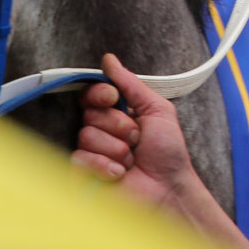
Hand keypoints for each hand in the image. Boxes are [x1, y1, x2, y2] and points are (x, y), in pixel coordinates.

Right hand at [72, 54, 248, 248]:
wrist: (169, 189)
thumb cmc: (168, 152)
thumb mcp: (157, 111)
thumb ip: (132, 84)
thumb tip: (109, 59)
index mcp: (116, 114)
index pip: (92, 95)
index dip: (100, 94)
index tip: (113, 99)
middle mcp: (101, 131)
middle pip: (89, 114)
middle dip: (119, 126)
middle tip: (137, 140)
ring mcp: (91, 154)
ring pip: (86, 136)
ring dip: (116, 148)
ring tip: (131, 160)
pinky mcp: (83, 176)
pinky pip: (79, 159)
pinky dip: (104, 165)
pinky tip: (120, 173)